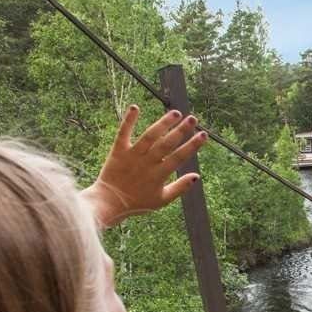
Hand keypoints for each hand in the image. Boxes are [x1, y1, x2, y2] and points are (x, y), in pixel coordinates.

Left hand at [82, 105, 207, 226]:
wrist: (108, 203)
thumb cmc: (137, 203)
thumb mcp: (162, 200)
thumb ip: (180, 187)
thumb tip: (197, 175)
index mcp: (159, 175)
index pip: (179, 157)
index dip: (192, 145)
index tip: (203, 134)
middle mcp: (147, 163)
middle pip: (167, 144)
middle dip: (181, 130)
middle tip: (193, 118)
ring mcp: (132, 156)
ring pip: (150, 136)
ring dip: (163, 123)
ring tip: (175, 113)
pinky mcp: (118, 151)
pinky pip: (124, 133)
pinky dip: (129, 120)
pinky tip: (135, 107)